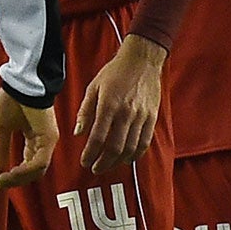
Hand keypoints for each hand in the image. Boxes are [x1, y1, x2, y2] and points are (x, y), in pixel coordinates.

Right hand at [0, 92, 58, 188]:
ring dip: (21, 177)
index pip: (28, 165)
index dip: (14, 175)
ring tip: (5, 179)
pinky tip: (13, 171)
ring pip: (38, 169)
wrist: (20, 82)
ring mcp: (48, 140)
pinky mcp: (49, 138)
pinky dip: (26, 169)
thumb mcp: (3, 127)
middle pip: (35, 171)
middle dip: (17, 180)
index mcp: (34, 139)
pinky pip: (40, 161)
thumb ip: (1, 146)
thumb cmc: (13, 98)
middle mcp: (44, 142)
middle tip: (1, 183)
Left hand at [75, 34, 163, 173]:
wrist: (142, 61)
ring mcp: (141, 116)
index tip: (84, 161)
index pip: (98, 137)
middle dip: (103, 162)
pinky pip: (145, 142)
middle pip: (115, 148)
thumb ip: (85, 111)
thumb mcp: (93, 87)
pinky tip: (127, 158)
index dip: (90, 154)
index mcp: (108, 105)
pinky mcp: (152, 117)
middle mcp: (126, 113)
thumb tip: (78, 133)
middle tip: (95, 168)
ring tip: (108, 165)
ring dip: (118, 162)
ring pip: (131, 148)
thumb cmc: (115, 72)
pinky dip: (136, 154)